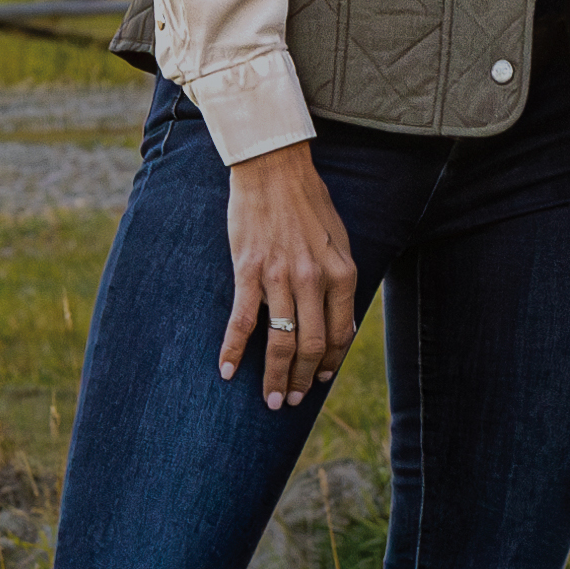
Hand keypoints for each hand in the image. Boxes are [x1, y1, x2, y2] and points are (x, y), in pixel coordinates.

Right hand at [222, 142, 358, 409]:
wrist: (273, 167)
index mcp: (341, 272)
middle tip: (290, 401)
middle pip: (311, 346)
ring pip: (280, 341)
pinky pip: (242, 320)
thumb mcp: (338, 240)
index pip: (340, 334)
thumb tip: (343, 323)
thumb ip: (341, 281)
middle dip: (301, 380)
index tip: (319, 380)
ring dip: (274, 377)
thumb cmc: (308, 202)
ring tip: (270, 400)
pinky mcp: (248, 270)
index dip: (330, 364)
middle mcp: (313, 278)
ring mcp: (279, 276)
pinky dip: (233, 350)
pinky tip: (226, 370)